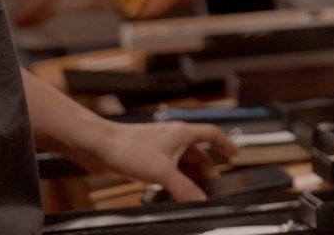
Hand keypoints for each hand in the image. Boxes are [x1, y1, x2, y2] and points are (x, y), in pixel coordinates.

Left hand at [0, 0, 62, 27]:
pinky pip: (47, 9)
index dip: (29, 12)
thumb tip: (25, 4)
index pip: (42, 1)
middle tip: (15, 24)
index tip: (15, 20)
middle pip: (47, 8)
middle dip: (32, 18)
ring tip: (18, 24)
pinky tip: (25, 19)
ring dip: (35, 20)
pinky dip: (37, 16)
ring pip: (48, 11)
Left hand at [78, 120, 235, 202]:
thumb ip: (184, 188)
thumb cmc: (128, 148)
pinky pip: (167, 170)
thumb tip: (199, 201)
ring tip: (193, 193)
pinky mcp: (147, 159)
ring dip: (189, 177)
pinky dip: (173, 181)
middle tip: (212, 186)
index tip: (234, 155)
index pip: (212, 134)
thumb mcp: (162, 171)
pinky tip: (170, 193)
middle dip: (206, 170)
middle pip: (198, 153)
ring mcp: (160, 149)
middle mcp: (173, 139)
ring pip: (182, 163)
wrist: (99, 148)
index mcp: (182, 133)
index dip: (225, 144)